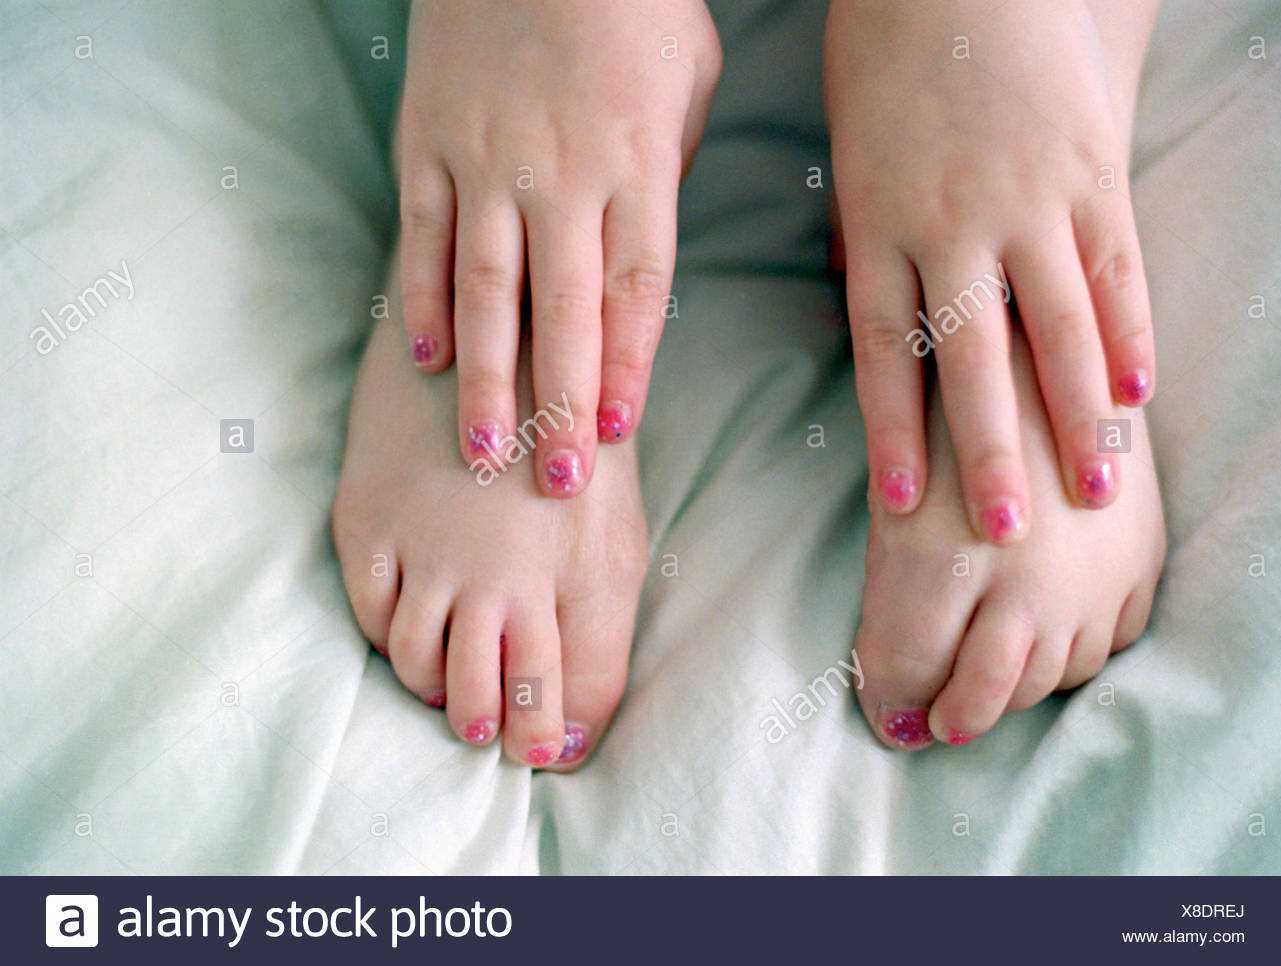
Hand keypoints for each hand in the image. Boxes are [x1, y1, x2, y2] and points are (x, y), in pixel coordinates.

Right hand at [399, 0, 720, 495]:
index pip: (635, 290)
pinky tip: (421, 359)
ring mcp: (486, 161)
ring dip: (484, 379)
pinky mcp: (428, 141)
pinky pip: (422, 236)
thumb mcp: (690, 78)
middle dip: (562, 403)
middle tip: (555, 482)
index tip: (618, 433)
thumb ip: (668, 174)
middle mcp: (561, 175)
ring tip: (481, 452)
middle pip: (562, 311)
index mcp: (637, 165)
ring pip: (484, 291)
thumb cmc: (633, 1)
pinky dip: (418, 300)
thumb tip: (640, 254)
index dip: (627, 366)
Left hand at [825, 0, 1154, 541]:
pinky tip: (1141, 392)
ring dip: (1075, 414)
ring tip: (1095, 487)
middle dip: (987, 450)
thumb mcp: (850, 160)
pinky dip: (1129, 332)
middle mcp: (949, 225)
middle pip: (967, 358)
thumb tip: (865, 316)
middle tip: (1004, 532)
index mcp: (876, 228)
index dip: (892, 436)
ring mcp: (1025, 198)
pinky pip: (1113, 265)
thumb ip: (864, 245)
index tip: (902, 509)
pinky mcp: (1088, 170)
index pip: (882, 355)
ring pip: (1054, 325)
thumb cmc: (886, 66)